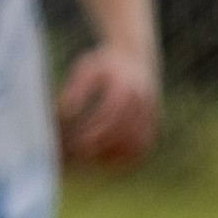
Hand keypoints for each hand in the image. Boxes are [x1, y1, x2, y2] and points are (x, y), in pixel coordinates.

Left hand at [57, 42, 161, 168]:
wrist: (134, 58)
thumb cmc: (104, 64)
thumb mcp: (86, 69)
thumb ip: (75, 90)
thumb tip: (64, 113)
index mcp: (124, 87)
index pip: (109, 116)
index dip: (92, 132)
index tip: (74, 142)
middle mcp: (142, 102)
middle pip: (122, 133)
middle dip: (99, 146)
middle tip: (77, 154)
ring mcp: (151, 113)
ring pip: (136, 144)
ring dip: (113, 154)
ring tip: (89, 157)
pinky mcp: (154, 123)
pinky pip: (143, 146)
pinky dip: (126, 157)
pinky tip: (106, 159)